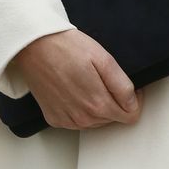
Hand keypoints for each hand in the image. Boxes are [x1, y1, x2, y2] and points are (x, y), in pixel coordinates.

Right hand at [11, 30, 141, 130]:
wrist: (34, 46)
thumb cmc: (67, 48)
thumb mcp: (103, 59)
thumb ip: (122, 86)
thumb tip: (133, 103)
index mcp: (98, 104)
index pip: (130, 116)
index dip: (133, 99)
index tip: (124, 85)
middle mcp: (83, 118)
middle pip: (112, 118)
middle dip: (113, 101)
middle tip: (101, 77)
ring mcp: (67, 120)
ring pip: (95, 122)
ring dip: (96, 106)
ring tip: (85, 81)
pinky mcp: (54, 118)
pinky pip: (76, 121)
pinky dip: (79, 109)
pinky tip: (73, 90)